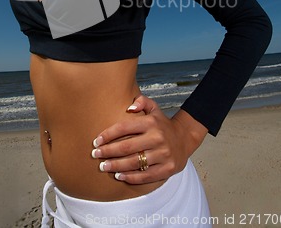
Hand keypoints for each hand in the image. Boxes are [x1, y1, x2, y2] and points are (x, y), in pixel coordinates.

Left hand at [91, 95, 207, 184]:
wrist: (185, 138)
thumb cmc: (162, 124)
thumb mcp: (154, 108)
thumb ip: (142, 101)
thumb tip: (129, 107)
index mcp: (151, 122)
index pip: (125, 127)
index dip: (108, 134)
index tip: (97, 141)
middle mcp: (158, 138)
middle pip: (127, 147)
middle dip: (108, 152)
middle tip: (95, 155)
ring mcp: (163, 154)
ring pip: (134, 163)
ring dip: (116, 166)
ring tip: (103, 166)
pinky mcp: (167, 168)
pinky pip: (145, 176)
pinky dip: (131, 177)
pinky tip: (119, 175)